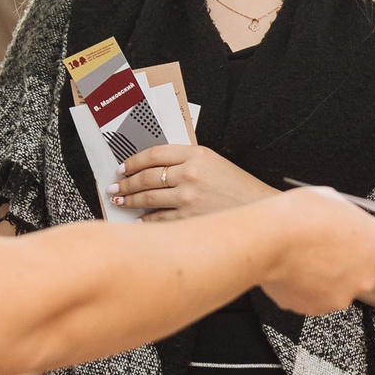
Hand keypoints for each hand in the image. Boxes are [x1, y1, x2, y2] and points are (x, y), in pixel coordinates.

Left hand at [115, 144, 276, 219]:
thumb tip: (154, 170)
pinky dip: (146, 221)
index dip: (133, 161)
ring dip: (130, 200)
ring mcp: (189, 198)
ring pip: (149, 198)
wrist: (260, 210)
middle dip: (125, 183)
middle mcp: (191, 174)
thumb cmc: (239, 189)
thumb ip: (187, 162)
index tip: (122, 167)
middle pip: (147, 176)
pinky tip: (139, 221)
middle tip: (114, 187)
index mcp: (197, 154)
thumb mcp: (215, 164)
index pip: (154, 154)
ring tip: (120, 202)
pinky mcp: (190, 219)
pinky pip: (160, 219)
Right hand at [257, 189, 374, 315]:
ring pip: (339, 284)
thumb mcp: (334, 199)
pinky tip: (295, 268)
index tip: (348, 233)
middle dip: (345, 258)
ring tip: (305, 255)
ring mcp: (343, 295)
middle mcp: (367, 275)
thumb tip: (345, 217)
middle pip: (362, 268)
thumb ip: (349, 215)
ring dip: (326, 274)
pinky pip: (317, 296)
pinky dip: (307, 286)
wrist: (268, 239)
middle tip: (322, 244)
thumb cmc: (299, 217)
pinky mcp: (318, 308)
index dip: (361, 236)